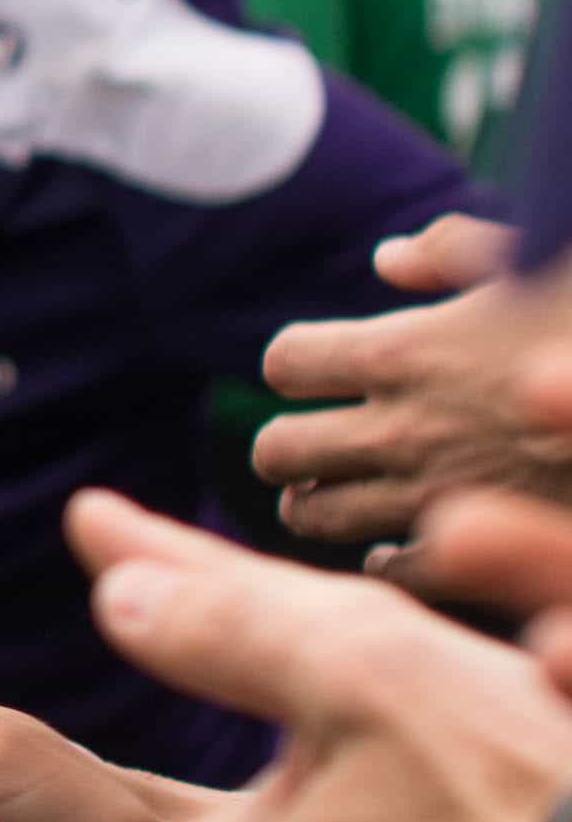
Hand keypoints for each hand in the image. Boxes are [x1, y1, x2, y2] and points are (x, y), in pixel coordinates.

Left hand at [256, 216, 571, 543]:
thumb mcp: (543, 262)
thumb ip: (458, 251)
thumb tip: (388, 259)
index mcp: (404, 352)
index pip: (286, 362)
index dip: (300, 364)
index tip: (322, 368)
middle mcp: (400, 428)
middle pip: (277, 448)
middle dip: (290, 444)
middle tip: (310, 444)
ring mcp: (431, 495)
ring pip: (313, 515)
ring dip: (316, 502)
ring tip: (333, 493)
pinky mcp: (477, 554)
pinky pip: (392, 571)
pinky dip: (385, 559)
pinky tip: (398, 546)